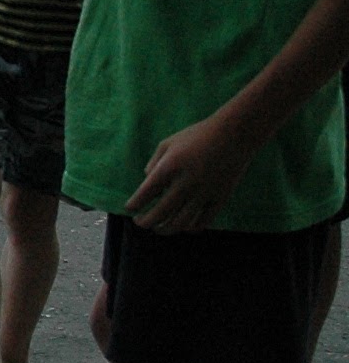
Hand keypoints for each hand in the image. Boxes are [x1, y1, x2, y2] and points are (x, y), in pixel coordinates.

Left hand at [125, 114, 256, 232]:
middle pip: (161, 213)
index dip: (134, 205)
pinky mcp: (220, 198)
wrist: (233, 134)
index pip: (145, 194)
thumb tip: (148, 184)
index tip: (129, 208)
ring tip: (158, 228)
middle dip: (146, 222)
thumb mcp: (167, 144)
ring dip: (166, 229)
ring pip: (181, 222)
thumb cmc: (196, 136)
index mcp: (170, 168)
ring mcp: (205, 193)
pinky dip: (190, 228)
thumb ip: (153, 164)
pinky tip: (183, 226)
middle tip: (139, 222)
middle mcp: (186, 183)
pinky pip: (203, 221)